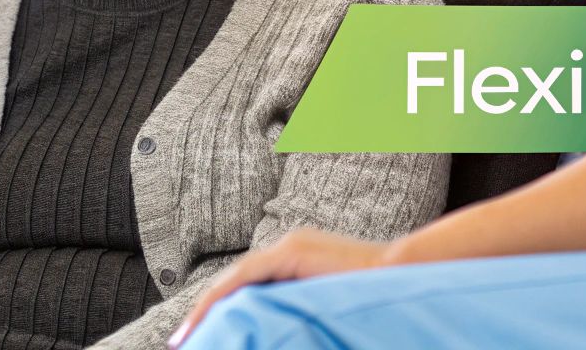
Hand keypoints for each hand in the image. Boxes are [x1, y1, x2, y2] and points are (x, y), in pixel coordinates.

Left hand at [168, 228, 390, 345]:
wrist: (402, 273)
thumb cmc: (374, 296)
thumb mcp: (327, 305)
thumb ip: (301, 311)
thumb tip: (277, 334)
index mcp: (297, 258)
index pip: (248, 286)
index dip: (221, 311)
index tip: (201, 337)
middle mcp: (288, 246)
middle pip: (236, 282)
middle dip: (206, 312)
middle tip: (183, 341)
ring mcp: (289, 246)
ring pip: (235, 279)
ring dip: (207, 308)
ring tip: (186, 336)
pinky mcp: (292, 252)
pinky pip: (246, 276)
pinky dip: (222, 297)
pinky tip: (207, 317)